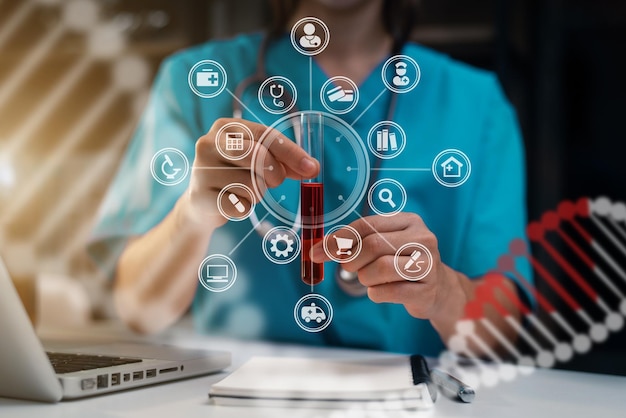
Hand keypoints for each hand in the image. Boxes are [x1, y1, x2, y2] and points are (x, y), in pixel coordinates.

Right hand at [180, 118, 319, 226]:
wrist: (202, 203)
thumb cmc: (235, 175)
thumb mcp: (258, 161)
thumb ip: (284, 161)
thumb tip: (312, 167)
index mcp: (225, 127)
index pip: (264, 134)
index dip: (291, 152)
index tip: (312, 168)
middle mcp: (208, 143)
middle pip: (257, 155)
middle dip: (274, 172)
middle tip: (275, 181)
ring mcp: (201, 170)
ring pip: (250, 185)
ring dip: (257, 194)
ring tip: (244, 191)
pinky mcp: (200, 197)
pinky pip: (239, 206)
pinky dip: (244, 209)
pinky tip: (233, 203)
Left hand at [310, 213, 468, 325]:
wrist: (438, 289)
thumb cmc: (402, 263)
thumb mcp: (384, 244)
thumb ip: (356, 241)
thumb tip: (318, 248)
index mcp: (409, 221)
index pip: (366, 225)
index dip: (339, 239)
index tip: (318, 252)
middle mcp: (423, 239)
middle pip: (372, 245)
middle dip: (351, 260)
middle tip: (347, 268)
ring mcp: (428, 265)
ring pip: (380, 268)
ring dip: (365, 278)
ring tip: (370, 279)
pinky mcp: (427, 290)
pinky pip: (388, 292)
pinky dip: (376, 294)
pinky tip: (384, 291)